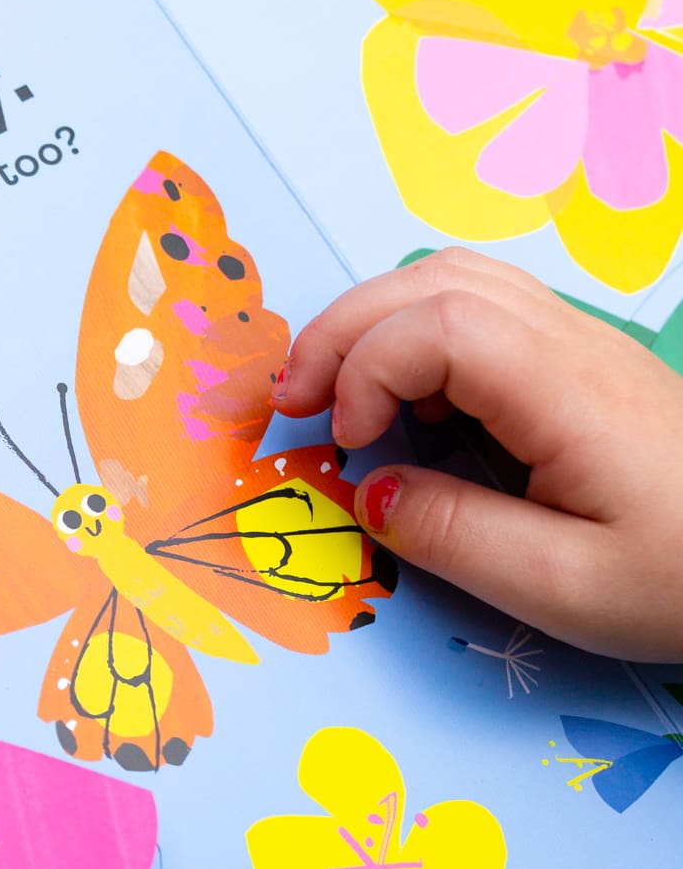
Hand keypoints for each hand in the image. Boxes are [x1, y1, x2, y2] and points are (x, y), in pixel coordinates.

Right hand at [282, 247, 682, 662]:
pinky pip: (480, 315)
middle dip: (341, 330)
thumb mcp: (564, 588)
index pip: (438, 324)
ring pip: (456, 282)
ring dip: (374, 326)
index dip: (365, 369)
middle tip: (290, 403)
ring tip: (330, 396)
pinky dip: (415, 341)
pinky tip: (406, 407)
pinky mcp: (579, 367)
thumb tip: (368, 493)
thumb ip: (456, 538)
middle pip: (435, 280)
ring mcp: (579, 346)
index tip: (345, 444)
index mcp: (569, 392)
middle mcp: (573, 346)